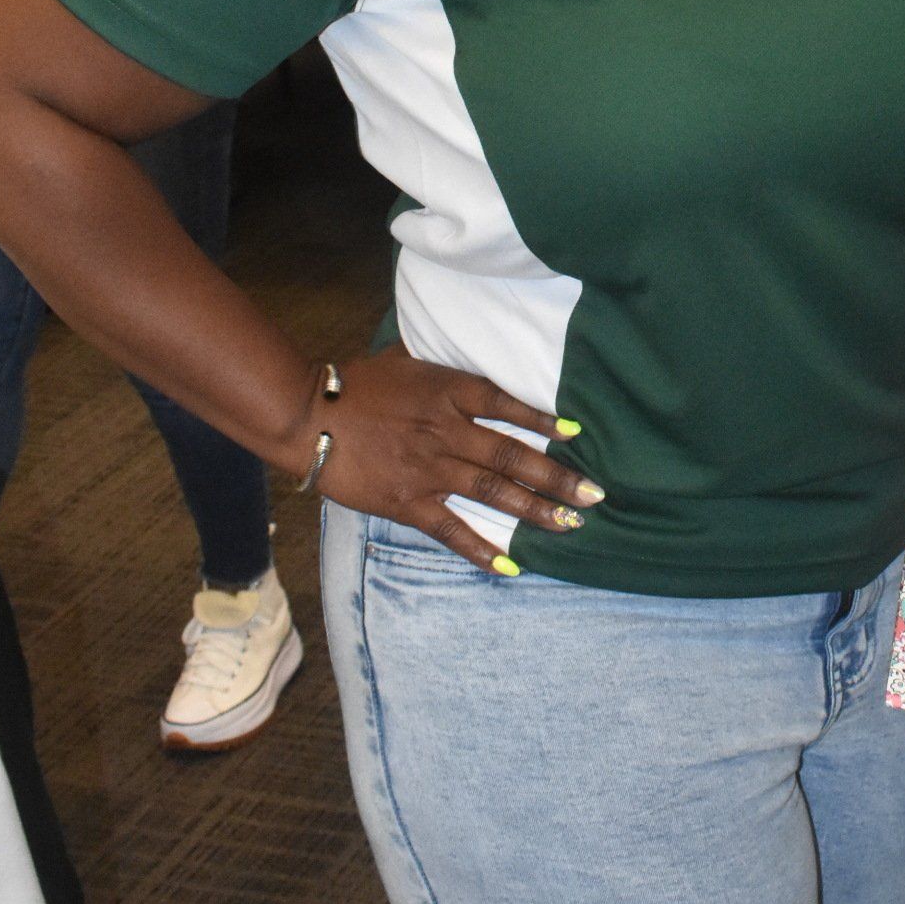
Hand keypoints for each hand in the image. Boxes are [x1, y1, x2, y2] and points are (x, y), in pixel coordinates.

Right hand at [285, 354, 605, 570]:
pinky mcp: (409, 501)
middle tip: (595, 495)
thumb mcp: (405, 357)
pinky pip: (452, 529)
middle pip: (513, 456)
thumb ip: (441, 358)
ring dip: (536, 509)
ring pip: (494, 492)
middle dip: (559, 477)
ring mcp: (430, 469)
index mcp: (449, 392)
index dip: (546, 421)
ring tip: (570, 524)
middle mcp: (448, 431)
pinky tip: (511, 564)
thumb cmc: (357, 383)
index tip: (579, 435)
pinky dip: (482, 548)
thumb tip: (464, 339)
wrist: (309, 416)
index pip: (508, 405)